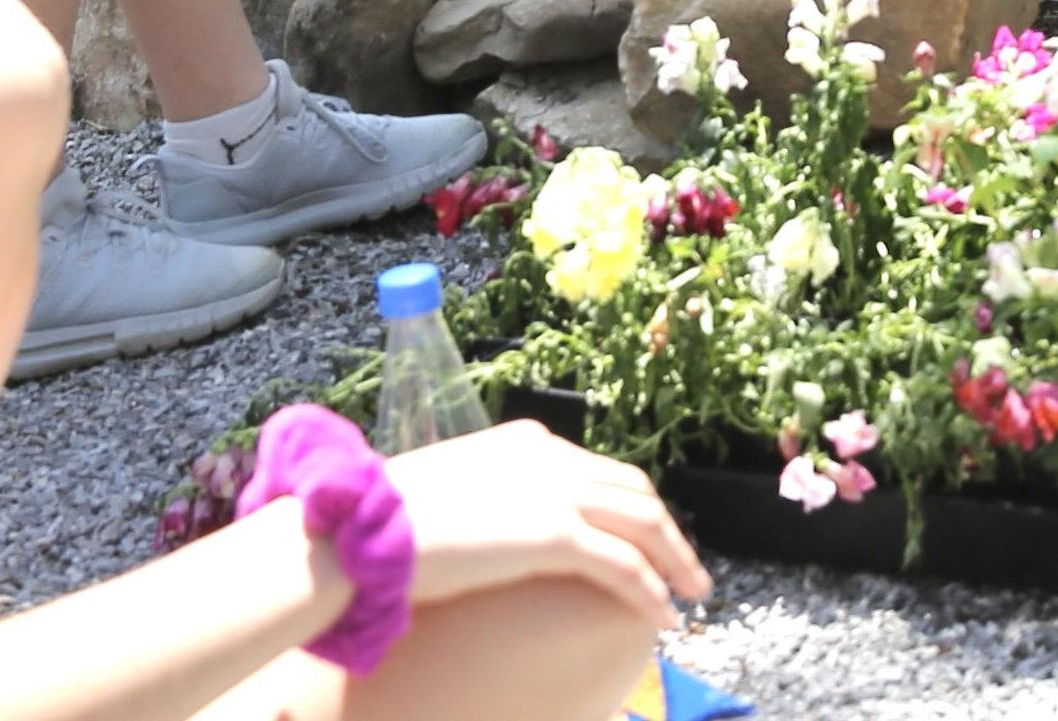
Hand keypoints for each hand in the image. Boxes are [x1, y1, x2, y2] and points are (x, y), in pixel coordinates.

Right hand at [379, 422, 705, 632]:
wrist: (366, 529)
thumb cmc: (388, 521)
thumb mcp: (451, 494)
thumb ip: (485, 501)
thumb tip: (489, 532)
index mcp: (528, 442)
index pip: (599, 470)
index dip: (630, 503)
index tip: (646, 533)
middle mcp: (552, 458)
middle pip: (633, 490)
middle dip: (666, 528)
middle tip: (685, 564)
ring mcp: (557, 493)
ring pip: (643, 522)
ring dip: (675, 559)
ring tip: (691, 592)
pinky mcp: (555, 536)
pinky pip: (623, 565)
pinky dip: (650, 589)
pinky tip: (663, 615)